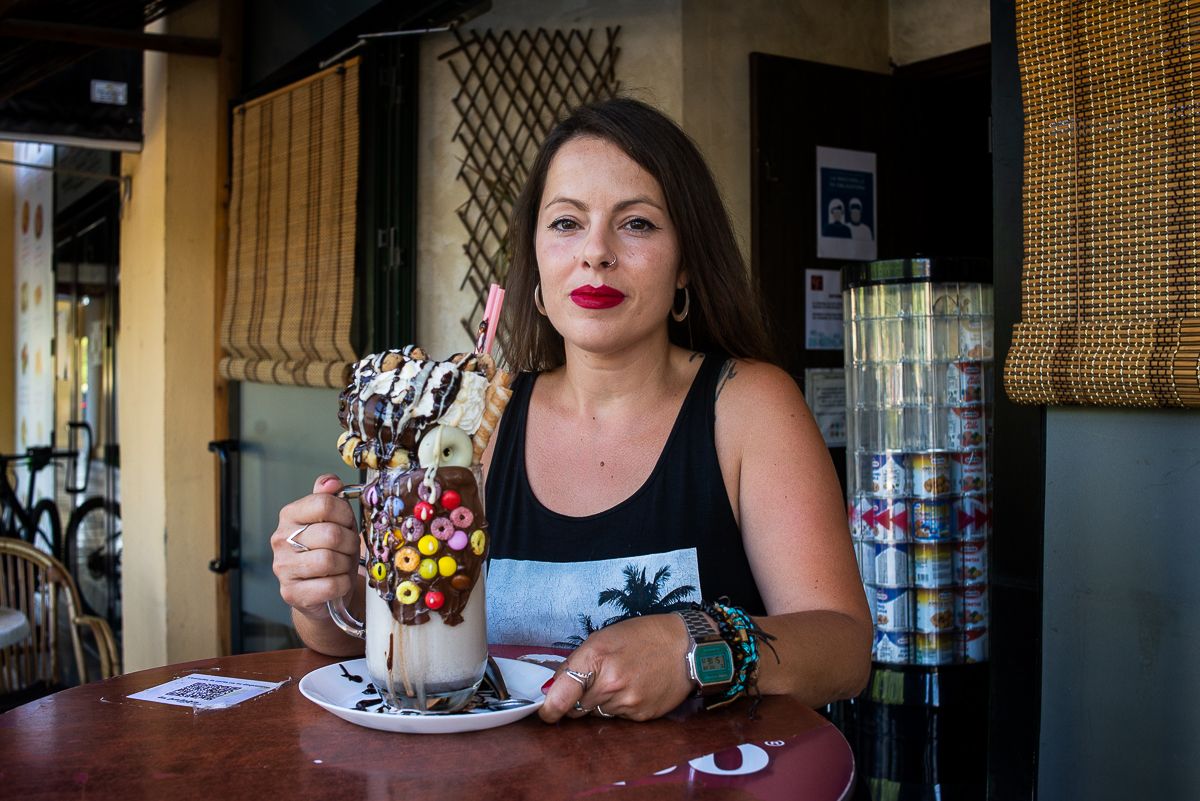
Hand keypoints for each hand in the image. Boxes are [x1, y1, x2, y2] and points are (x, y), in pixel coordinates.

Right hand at [271, 474, 360, 619]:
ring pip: (329, 560)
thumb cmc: (330, 551)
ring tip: (341, 565)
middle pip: (330, 534)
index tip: (347, 523)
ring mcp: (283, 567)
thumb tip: (331, 481)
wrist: (322, 590)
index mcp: (290, 515)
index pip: (324, 503)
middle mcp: (280, 539)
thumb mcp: (334, 520)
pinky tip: (337, 581)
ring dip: (345, 564)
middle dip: (349, 542)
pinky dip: (342, 584)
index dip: (345, 514)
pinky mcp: (291, 593)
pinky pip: (330, 585)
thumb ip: (331, 497)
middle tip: (348, 548)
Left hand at [539, 613, 694, 722]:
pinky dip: (619, 707)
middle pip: (576, 708)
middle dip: (577, 700)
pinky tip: (633, 689)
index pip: (560, 695)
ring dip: (599, 703)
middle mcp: (610, 684)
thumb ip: (576, 663)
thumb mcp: (603, 638)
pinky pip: (618, 718)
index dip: (549, 708)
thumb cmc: (642, 636)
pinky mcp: (641, 716)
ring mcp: (627, 702)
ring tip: (619, 681)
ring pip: (597, 714)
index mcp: (595, 658)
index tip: (545, 712)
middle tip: (593, 682)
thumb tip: (552, 688)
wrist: (686, 646)